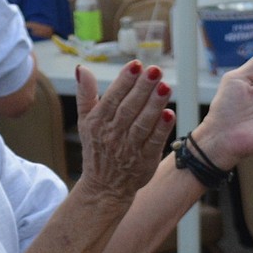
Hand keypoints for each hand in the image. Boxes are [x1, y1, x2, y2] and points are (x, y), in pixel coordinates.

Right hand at [75, 61, 174, 202]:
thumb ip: (85, 94)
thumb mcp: (85, 121)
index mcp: (97, 122)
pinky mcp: (144, 160)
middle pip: (129, 109)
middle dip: (142, 88)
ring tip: (165, 86)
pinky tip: (170, 113)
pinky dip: (161, 129)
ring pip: (142, 124)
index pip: (112, 98)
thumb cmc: (97, 147)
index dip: (124, 81)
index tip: (136, 65)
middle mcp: (112, 135)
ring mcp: (129, 149)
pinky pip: (154, 142)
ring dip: (154, 105)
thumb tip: (82, 68)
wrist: (104, 187)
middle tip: (155, 70)